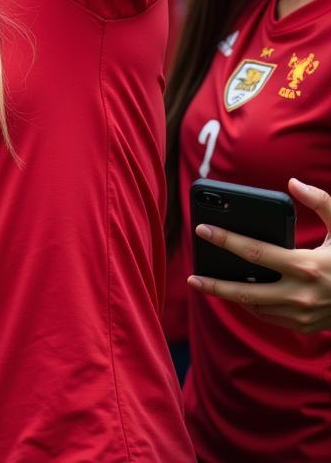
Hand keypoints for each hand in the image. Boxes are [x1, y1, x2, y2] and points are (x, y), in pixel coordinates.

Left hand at [188, 179, 330, 333]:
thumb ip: (320, 202)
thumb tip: (293, 183)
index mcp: (306, 266)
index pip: (255, 253)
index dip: (226, 240)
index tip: (203, 229)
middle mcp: (301, 294)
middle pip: (247, 293)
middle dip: (215, 285)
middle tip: (192, 277)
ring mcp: (304, 314)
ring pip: (256, 308)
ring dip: (231, 297)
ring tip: (209, 284)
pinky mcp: (307, 326)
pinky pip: (270, 318)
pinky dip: (252, 307)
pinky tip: (239, 294)